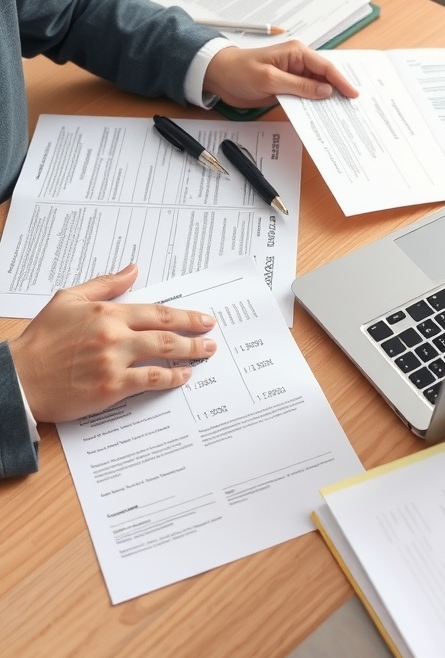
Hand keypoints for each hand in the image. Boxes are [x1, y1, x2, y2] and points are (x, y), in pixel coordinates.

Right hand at [9, 263, 216, 422]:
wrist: (20, 377)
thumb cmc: (41, 339)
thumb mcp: (69, 299)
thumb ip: (105, 284)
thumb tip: (133, 269)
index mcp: (107, 312)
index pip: (156, 312)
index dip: (184, 316)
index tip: (202, 319)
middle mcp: (115, 335)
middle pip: (166, 332)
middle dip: (194, 334)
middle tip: (211, 337)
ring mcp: (114, 362)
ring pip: (163, 355)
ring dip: (189, 355)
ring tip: (204, 355)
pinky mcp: (111, 388)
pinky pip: (150, 381)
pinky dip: (170, 378)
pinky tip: (181, 377)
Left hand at [203, 42, 358, 107]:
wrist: (219, 77)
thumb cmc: (240, 71)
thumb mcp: (270, 79)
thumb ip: (298, 86)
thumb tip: (325, 91)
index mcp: (297, 53)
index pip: (325, 67)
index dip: (341, 81)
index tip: (353, 95)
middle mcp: (298, 63)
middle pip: (325, 78)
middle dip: (339, 91)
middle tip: (354, 106)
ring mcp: (293, 77)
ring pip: (317, 89)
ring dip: (327, 101)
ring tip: (343, 113)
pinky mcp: (287, 88)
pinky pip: (305, 97)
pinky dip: (313, 105)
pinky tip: (322, 115)